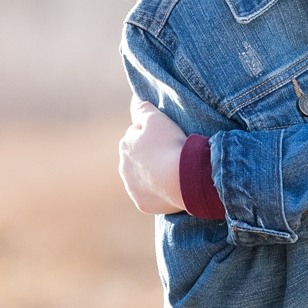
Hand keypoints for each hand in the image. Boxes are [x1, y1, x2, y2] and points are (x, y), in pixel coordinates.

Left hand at [120, 98, 187, 214]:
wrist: (184, 178)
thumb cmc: (171, 145)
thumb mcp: (157, 118)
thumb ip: (143, 108)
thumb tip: (136, 102)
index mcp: (125, 146)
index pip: (138, 136)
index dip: (156, 136)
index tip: (169, 139)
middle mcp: (123, 168)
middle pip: (139, 159)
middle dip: (151, 157)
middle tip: (172, 155)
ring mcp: (132, 188)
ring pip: (143, 178)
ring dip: (154, 175)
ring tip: (173, 173)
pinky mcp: (142, 204)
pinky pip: (151, 196)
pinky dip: (159, 192)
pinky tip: (171, 188)